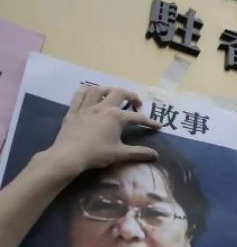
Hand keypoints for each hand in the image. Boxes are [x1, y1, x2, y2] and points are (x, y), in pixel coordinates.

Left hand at [44, 87, 160, 175]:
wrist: (68, 156)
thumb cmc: (96, 154)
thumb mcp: (120, 154)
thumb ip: (139, 153)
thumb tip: (156, 155)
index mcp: (116, 117)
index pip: (138, 118)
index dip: (150, 122)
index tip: (158, 126)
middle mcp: (102, 107)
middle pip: (119, 93)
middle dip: (131, 96)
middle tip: (136, 104)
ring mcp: (86, 107)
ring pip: (98, 89)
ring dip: (109, 90)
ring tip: (113, 95)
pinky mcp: (73, 111)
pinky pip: (78, 95)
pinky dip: (86, 91)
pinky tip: (90, 93)